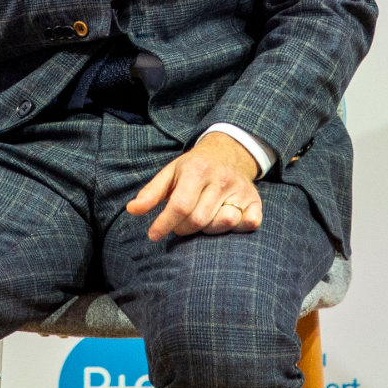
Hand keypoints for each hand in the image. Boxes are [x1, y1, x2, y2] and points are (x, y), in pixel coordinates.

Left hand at [126, 132, 261, 241]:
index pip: (180, 205)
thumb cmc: (194, 168)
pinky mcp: (255, 201)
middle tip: (179, 223)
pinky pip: (249, 224)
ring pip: (222, 224)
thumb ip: (151, 193)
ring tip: (200, 220)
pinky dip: (237, 228)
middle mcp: (221, 179)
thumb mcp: (170, 173)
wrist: (229, 152)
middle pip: (199, 219)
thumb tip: (131, 210)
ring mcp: (240, 190)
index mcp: (197, 170)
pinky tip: (224, 221)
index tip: (153, 235)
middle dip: (183, 228)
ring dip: (206, 229)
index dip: (164, 224)